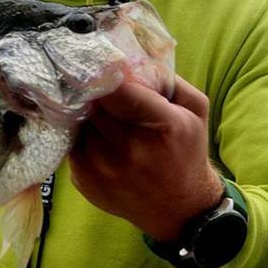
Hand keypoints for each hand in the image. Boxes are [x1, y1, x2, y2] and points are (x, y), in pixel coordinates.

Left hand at [69, 75, 224, 239]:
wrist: (178, 208)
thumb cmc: (186, 152)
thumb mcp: (194, 109)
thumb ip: (166, 79)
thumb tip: (129, 58)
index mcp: (162, 126)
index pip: (116, 89)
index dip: (107, 75)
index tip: (105, 69)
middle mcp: (129, 149)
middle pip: (94, 103)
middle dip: (98, 94)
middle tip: (105, 93)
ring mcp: (102, 168)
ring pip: (80, 122)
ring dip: (90, 116)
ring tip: (107, 120)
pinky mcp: (83, 180)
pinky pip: (73, 142)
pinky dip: (84, 136)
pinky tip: (102, 141)